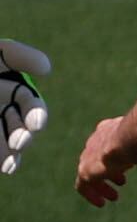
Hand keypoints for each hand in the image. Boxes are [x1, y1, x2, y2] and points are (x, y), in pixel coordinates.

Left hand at [0, 38, 47, 176]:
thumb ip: (20, 56)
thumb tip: (47, 70)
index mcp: (10, 89)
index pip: (31, 105)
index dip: (37, 115)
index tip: (36, 125)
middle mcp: (1, 108)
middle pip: (19, 127)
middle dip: (23, 137)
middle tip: (19, 143)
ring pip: (5, 144)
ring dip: (10, 154)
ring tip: (8, 164)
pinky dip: (0, 159)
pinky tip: (3, 166)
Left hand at [74, 116, 128, 206]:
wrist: (135, 137)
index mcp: (110, 128)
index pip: (107, 137)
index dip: (118, 153)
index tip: (130, 165)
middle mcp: (97, 140)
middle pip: (96, 155)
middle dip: (110, 170)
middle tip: (122, 181)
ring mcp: (90, 155)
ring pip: (89, 172)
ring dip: (102, 185)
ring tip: (115, 196)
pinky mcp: (88, 171)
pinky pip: (83, 185)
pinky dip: (92, 194)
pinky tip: (102, 203)